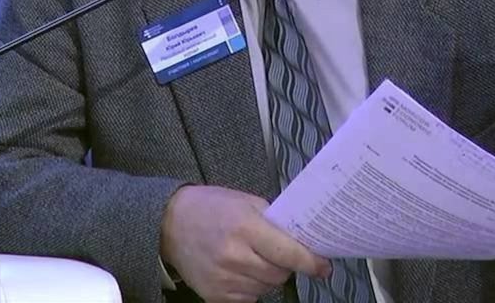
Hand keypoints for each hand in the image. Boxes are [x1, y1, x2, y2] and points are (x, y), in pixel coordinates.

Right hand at [160, 185, 330, 302]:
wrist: (170, 224)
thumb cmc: (211, 208)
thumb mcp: (245, 202)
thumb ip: (274, 221)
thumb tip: (303, 240)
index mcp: (245, 227)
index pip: (289, 253)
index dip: (311, 262)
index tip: (324, 267)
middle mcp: (234, 256)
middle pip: (280, 274)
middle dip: (285, 265)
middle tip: (277, 252)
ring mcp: (224, 279)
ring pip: (266, 288)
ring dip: (268, 276)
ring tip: (252, 258)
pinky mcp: (215, 296)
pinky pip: (249, 298)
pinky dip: (251, 286)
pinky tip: (240, 269)